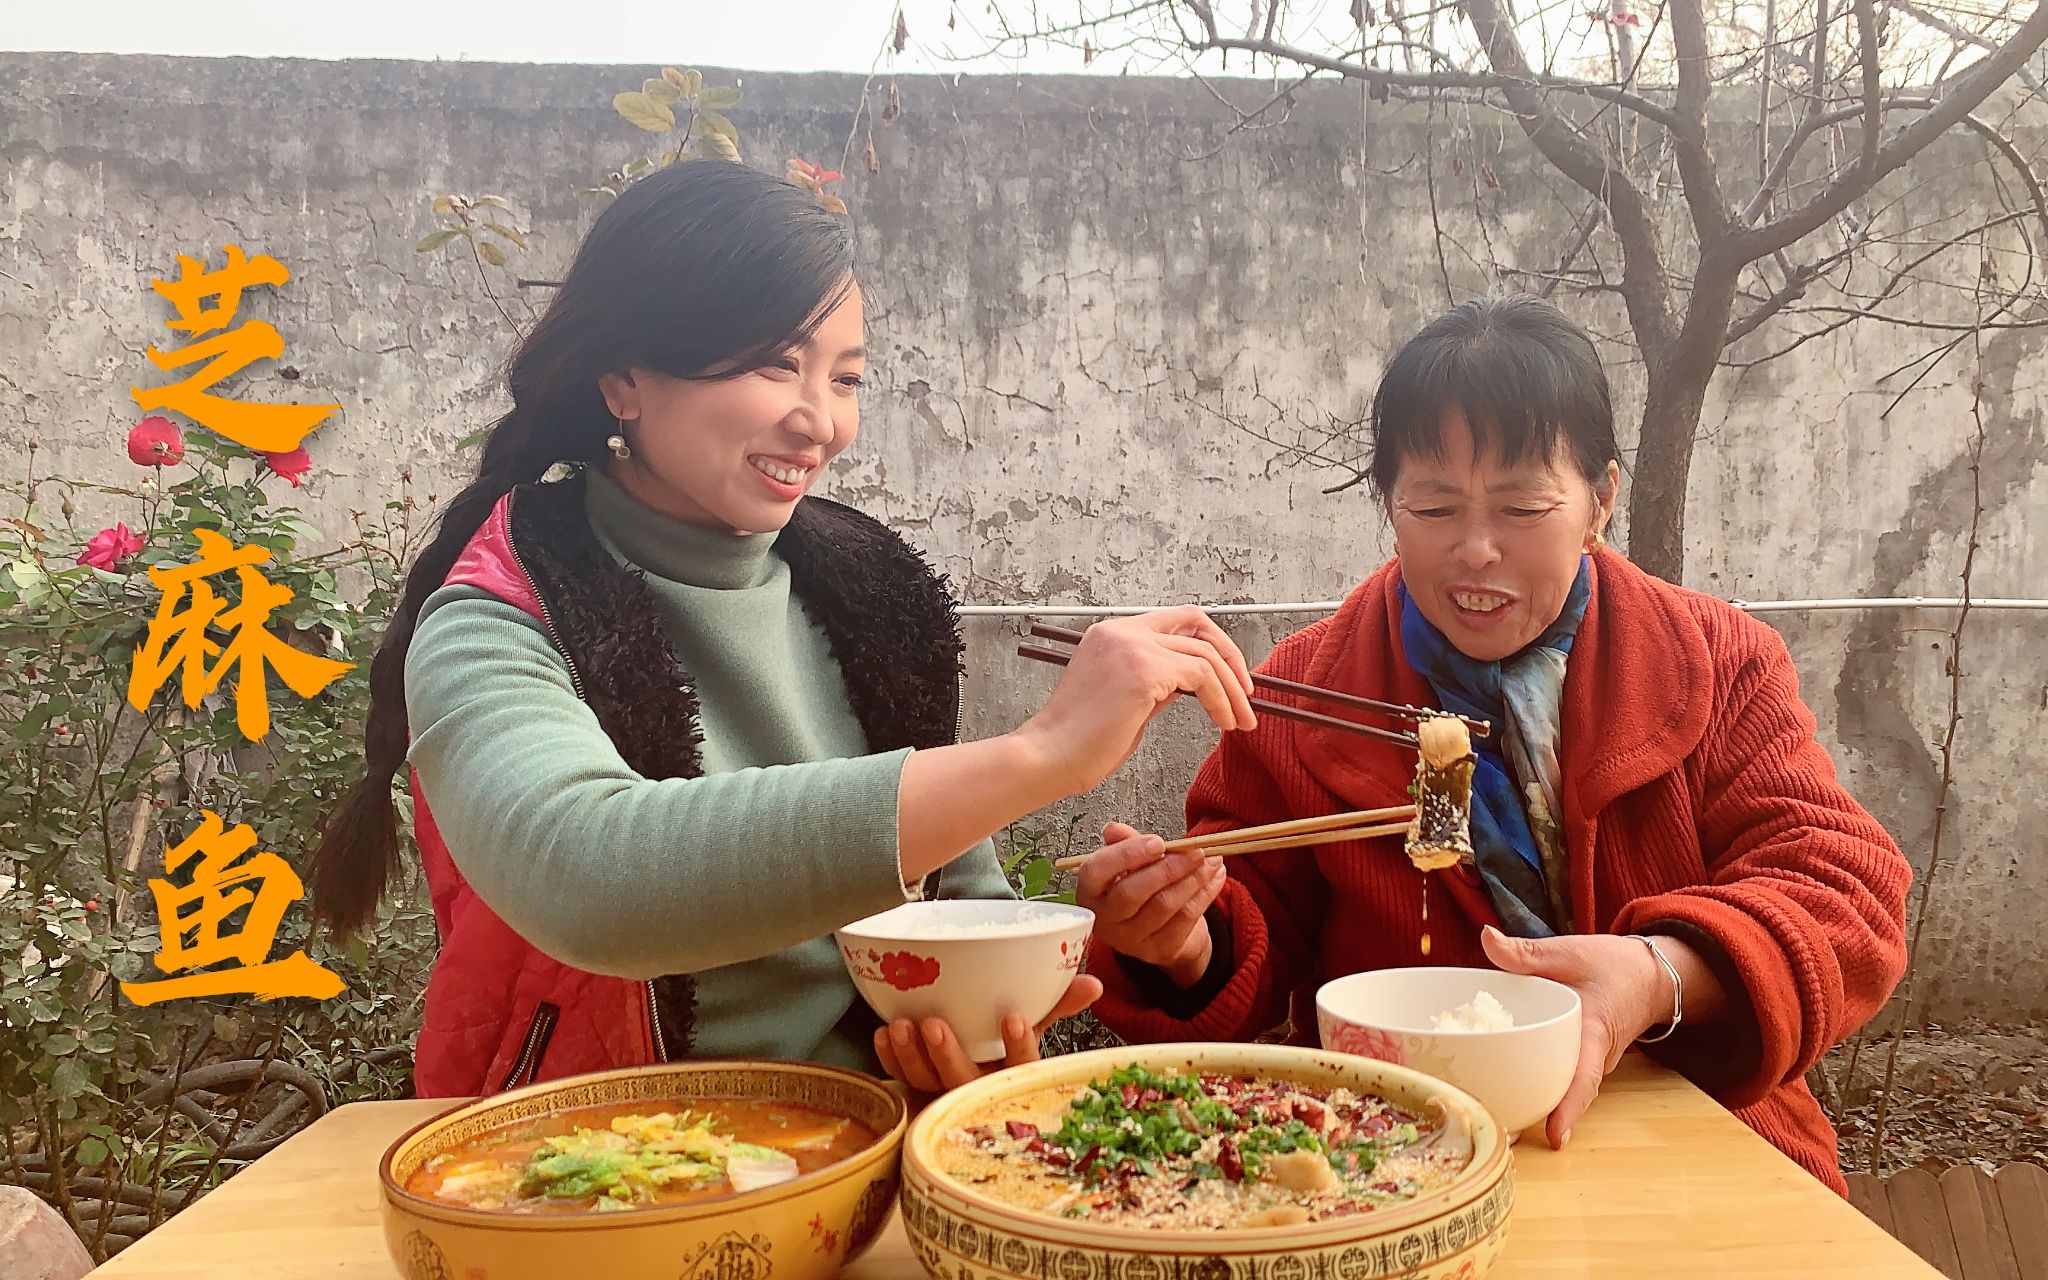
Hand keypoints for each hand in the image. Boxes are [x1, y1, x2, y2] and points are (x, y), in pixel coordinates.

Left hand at [873, 973, 1103, 1093]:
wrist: (973, 1070)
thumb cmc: (1003, 1044)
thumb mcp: (1033, 1024)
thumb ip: (1058, 1002)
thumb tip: (1094, 984)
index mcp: (1011, 1074)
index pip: (1020, 1068)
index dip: (1018, 1047)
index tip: (1012, 1017)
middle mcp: (977, 1088)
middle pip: (963, 1081)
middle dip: (947, 1055)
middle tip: (935, 1023)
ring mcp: (944, 1093)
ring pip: (926, 1083)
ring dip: (911, 1056)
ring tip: (900, 1026)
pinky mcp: (916, 1092)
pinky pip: (901, 1081)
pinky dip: (890, 1060)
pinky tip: (883, 1034)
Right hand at [1013, 608, 1256, 796]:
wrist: (1047, 758)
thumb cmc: (1078, 743)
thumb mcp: (1125, 704)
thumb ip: (1155, 685)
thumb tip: (1188, 686)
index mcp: (1111, 635)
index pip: (1175, 621)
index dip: (1209, 645)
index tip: (1228, 678)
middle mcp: (1122, 632)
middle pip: (1196, 623)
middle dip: (1231, 658)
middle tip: (1247, 695)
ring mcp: (1132, 647)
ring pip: (1205, 654)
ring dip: (1232, 689)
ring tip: (1241, 721)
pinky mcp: (1143, 670)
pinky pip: (1201, 677)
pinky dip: (1220, 700)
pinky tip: (1223, 722)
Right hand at [1076, 821, 1226, 986]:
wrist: (1163, 930)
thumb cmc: (1142, 890)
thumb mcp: (1130, 863)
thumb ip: (1125, 844)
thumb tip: (1115, 830)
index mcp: (1091, 892)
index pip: (1096, 872)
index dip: (1126, 855)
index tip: (1157, 842)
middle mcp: (1105, 920)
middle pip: (1132, 893)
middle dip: (1168, 868)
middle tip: (1195, 851)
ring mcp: (1131, 940)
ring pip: (1164, 905)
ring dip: (1193, 878)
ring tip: (1212, 860)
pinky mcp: (1159, 950)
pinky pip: (1185, 918)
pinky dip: (1205, 894)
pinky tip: (1216, 877)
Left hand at [1479, 925, 1675, 1149]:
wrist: (1651, 976)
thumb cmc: (1614, 966)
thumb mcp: (1569, 952)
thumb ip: (1526, 952)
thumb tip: (1487, 939)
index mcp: (1594, 1033)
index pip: (1583, 1078)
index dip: (1569, 1109)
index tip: (1555, 1137)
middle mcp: (1593, 1058)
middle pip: (1563, 1092)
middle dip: (1534, 1111)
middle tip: (1499, 1127)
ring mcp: (1588, 1063)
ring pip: (1559, 1085)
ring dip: (1532, 1097)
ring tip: (1493, 1112)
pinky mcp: (1581, 1060)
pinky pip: (1559, 1075)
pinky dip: (1535, 1079)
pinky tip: (1501, 1082)